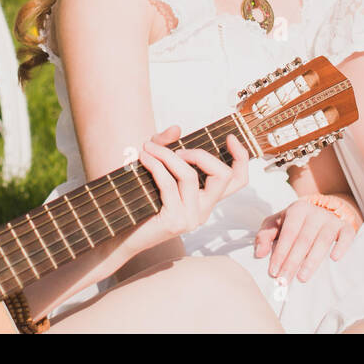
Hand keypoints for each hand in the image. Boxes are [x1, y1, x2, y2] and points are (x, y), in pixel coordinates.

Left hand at [123, 125, 249, 254]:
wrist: (122, 235)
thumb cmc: (140, 199)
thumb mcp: (156, 166)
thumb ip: (165, 145)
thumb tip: (176, 128)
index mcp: (206, 198)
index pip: (238, 180)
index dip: (241, 158)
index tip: (230, 137)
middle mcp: (204, 210)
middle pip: (222, 176)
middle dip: (200, 153)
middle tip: (177, 149)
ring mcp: (191, 217)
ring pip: (189, 176)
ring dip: (167, 155)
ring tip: (147, 148)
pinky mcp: (174, 221)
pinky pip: (168, 184)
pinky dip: (155, 166)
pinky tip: (143, 159)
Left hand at [254, 197, 361, 284]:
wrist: (320, 213)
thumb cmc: (294, 223)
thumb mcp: (276, 224)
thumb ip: (264, 236)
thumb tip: (259, 253)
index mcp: (297, 210)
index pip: (288, 234)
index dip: (280, 253)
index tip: (274, 272)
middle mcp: (315, 213)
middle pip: (304, 240)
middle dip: (292, 262)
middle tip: (284, 280)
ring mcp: (331, 220)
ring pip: (323, 241)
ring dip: (312, 261)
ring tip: (302, 278)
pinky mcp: (345, 227)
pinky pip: (346, 236)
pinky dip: (342, 246)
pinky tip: (334, 259)